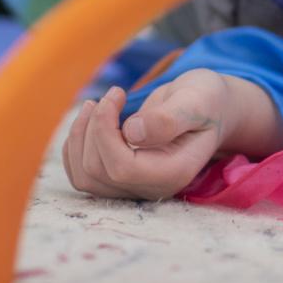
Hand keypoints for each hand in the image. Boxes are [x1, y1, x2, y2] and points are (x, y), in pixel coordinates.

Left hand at [60, 69, 282, 201]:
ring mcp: (134, 187)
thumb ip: (169, 118)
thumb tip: (131, 133)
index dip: (105, 131)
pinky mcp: (119, 180)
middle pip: (97, 171)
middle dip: (93, 127)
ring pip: (84, 176)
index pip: (121, 168)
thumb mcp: (197, 100)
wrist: (207, 109)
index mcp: (174, 173)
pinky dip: (75, 145)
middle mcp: (151, 188)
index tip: (117, 94)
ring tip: (95, 104)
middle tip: (112, 94)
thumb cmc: (205, 101)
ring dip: (79, 136)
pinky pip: (81, 174)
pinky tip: (91, 121)